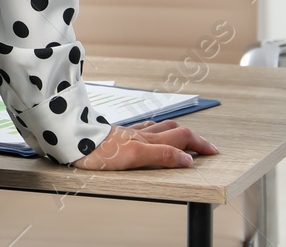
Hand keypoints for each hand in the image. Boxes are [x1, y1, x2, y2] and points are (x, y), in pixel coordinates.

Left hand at [69, 119, 217, 170]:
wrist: (71, 139)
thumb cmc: (99, 150)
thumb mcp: (134, 156)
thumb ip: (162, 155)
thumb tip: (189, 159)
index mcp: (148, 139)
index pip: (182, 137)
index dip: (199, 144)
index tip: (213, 152)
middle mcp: (141, 134)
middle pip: (174, 129)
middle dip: (192, 136)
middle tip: (205, 146)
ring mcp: (128, 132)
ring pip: (158, 127)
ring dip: (175, 130)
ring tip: (184, 135)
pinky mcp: (116, 134)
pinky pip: (142, 128)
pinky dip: (154, 129)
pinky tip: (149, 130)